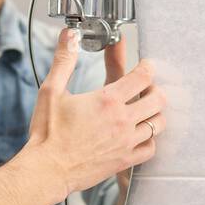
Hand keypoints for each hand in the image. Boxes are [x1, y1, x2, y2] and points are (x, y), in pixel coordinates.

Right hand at [25, 27, 165, 199]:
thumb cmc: (47, 132)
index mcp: (107, 100)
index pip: (142, 76)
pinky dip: (149, 139)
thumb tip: (68, 35)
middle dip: (156, 89)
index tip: (145, 65)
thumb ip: (63, 60)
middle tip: (147, 87)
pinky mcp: (125, 160)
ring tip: (144, 110)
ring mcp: (126, 142)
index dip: (147, 67)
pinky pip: (151, 148)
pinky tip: (139, 135)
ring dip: (154, 113)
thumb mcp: (51, 91)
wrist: (47, 169)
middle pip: (158, 99)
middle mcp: (122, 120)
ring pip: (158, 123)